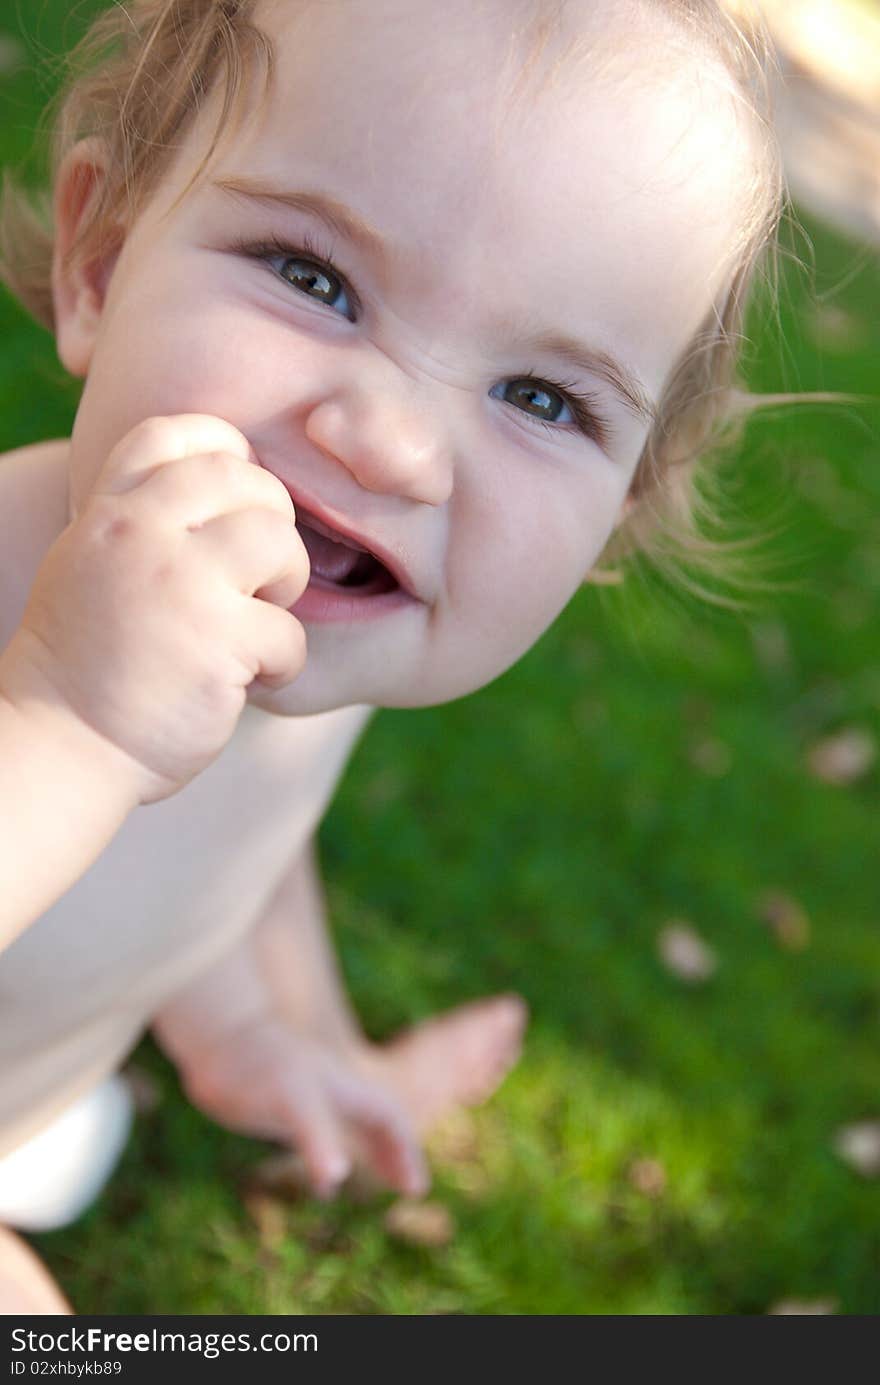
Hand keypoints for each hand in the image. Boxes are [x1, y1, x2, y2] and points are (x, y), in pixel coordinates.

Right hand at [2, 415, 308, 803]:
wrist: (61, 749)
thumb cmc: (86, 667)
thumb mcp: (89, 567)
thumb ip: (139, 522)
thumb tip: (223, 489)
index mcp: (109, 514)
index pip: (174, 434)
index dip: (225, 453)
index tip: (239, 499)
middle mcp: (141, 535)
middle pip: (245, 480)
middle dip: (270, 525)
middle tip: (258, 577)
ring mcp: (182, 586)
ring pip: (279, 541)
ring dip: (286, 583)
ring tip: (259, 620)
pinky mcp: (219, 643)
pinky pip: (291, 632)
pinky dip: (283, 663)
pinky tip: (251, 682)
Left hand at [180, 1014, 428, 1200]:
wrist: (218, 1039)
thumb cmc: (260, 1068)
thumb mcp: (294, 1103)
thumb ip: (317, 1140)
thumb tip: (336, 1177)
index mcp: (347, 1088)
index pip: (390, 1119)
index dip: (406, 1150)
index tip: (415, 1187)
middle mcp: (334, 1090)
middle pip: (379, 1120)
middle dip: (397, 1152)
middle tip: (408, 1187)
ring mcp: (310, 1096)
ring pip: (353, 1125)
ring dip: (371, 1152)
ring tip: (376, 1184)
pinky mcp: (283, 1104)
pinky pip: (323, 1132)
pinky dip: (334, 1155)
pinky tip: (321, 1178)